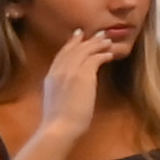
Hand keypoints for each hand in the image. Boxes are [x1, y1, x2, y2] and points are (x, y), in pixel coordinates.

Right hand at [31, 28, 131, 144]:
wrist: (60, 126)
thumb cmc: (59, 121)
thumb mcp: (56, 99)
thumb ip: (61, 88)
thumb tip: (71, 86)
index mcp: (50, 77)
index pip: (61, 55)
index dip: (70, 44)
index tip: (78, 36)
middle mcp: (58, 71)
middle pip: (73, 49)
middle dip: (86, 40)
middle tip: (98, 33)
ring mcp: (70, 72)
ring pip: (84, 51)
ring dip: (97, 45)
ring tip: (107, 41)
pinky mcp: (82, 76)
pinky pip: (94, 59)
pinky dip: (102, 55)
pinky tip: (109, 54)